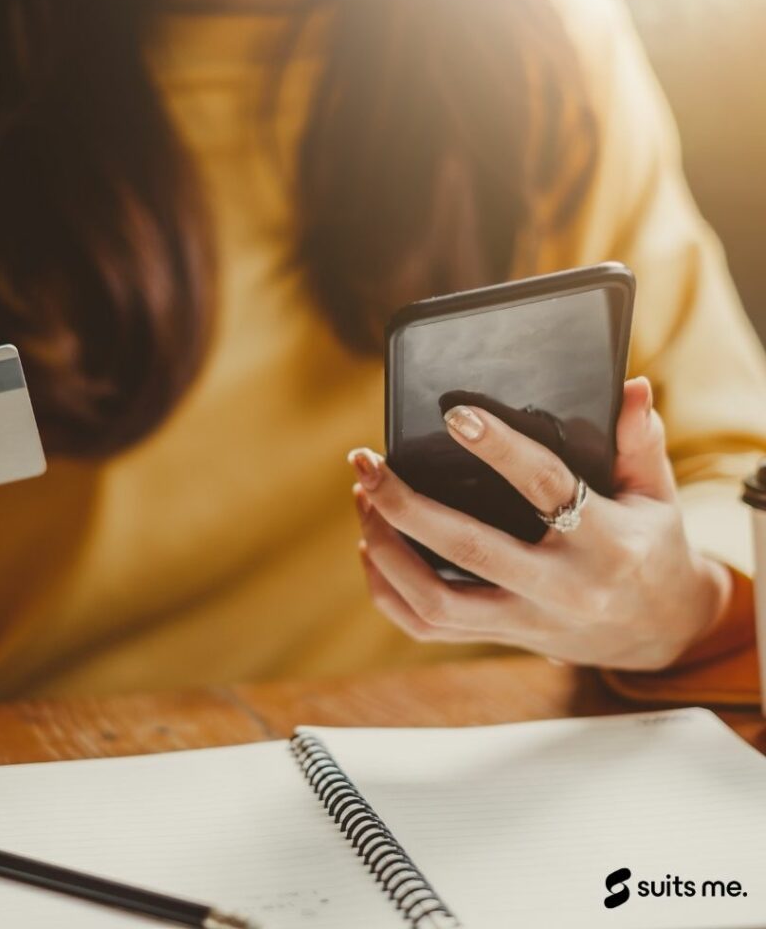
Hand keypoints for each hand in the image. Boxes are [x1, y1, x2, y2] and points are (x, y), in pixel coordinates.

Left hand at [349, 378, 730, 670]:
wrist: (660, 632)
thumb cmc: (651, 548)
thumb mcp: (658, 495)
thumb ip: (640, 441)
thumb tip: (629, 386)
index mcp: (606, 542)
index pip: (546, 487)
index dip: (500, 449)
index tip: (454, 415)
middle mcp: (561, 588)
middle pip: (468, 549)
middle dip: (405, 504)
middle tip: (366, 462)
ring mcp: (526, 620)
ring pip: (435, 600)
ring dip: (386, 549)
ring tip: (364, 499)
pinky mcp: (501, 638)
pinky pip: (428, 627)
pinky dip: (388, 591)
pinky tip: (371, 548)